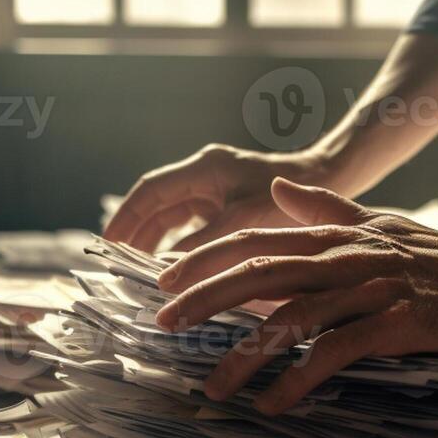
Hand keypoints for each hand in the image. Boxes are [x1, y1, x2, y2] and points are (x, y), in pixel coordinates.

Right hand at [104, 145, 338, 252]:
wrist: (330, 180)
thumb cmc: (292, 199)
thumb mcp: (245, 222)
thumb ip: (205, 243)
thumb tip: (167, 269)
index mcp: (204, 168)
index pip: (150, 191)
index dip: (125, 216)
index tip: (107, 242)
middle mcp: (204, 174)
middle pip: (156, 202)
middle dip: (133, 231)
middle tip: (114, 262)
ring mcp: (214, 188)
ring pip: (171, 214)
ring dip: (152, 239)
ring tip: (135, 269)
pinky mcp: (226, 203)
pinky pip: (190, 223)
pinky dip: (176, 243)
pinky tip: (170, 267)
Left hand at [155, 179, 437, 414]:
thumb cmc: (434, 255)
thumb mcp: (377, 223)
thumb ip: (324, 208)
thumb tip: (277, 188)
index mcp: (332, 238)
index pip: (254, 241)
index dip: (205, 258)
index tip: (163, 280)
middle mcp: (342, 260)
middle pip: (258, 275)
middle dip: (204, 299)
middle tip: (162, 324)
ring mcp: (367, 292)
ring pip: (291, 320)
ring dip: (245, 356)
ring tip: (212, 388)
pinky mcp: (393, 324)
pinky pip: (335, 354)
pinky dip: (299, 379)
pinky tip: (272, 405)